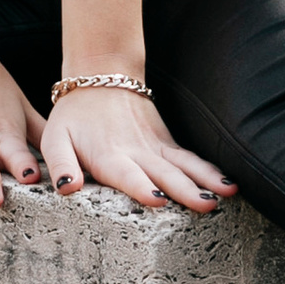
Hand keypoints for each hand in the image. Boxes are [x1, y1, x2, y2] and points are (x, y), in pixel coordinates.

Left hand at [40, 84, 235, 212]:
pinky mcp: (166, 142)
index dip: (141, 187)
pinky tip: (228, 184)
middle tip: (206, 206)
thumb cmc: (73, 116)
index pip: (126, 174)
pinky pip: (190, 158)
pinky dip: (209, 170)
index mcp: (108, 155)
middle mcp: (136, 153)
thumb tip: (67, 189)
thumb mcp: (55, 139)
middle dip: (185, 190)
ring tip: (227, 193)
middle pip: (163, 173)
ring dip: (205, 179)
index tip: (158, 199)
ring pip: (183, 165)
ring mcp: (155, 146)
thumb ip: (60, 164)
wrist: (100, 78)